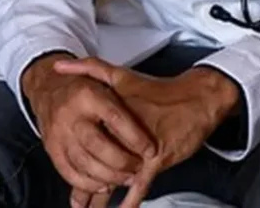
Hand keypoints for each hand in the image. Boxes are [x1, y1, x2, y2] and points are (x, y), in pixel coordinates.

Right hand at [21, 53, 156, 197]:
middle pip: (97, 144)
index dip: (135, 137)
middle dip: (121, 161)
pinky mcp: (51, 149)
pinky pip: (68, 171)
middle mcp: (71, 115)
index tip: (150, 150)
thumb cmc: (84, 86)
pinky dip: (86, 183)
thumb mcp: (104, 76)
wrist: (48, 89)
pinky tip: (103, 184)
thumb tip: (152, 95)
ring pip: (83, 161)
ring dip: (107, 175)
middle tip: (138, 167)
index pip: (115, 118)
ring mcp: (58, 134)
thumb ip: (126, 87)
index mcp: (89, 95)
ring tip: (126, 178)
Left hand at [54, 57, 239, 207]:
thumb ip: (90, 69)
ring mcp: (140, 148)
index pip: (84, 140)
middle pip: (96, 163)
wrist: (197, 97)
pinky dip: (130, 200)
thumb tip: (61, 65)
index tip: (63, 166)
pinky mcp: (158, 159)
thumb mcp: (123, 76)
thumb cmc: (161, 91)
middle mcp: (123, 133)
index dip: (72, 157)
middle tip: (76, 201)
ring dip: (102, 196)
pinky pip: (140, 185)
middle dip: (85, 185)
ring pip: (114, 177)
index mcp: (110, 114)